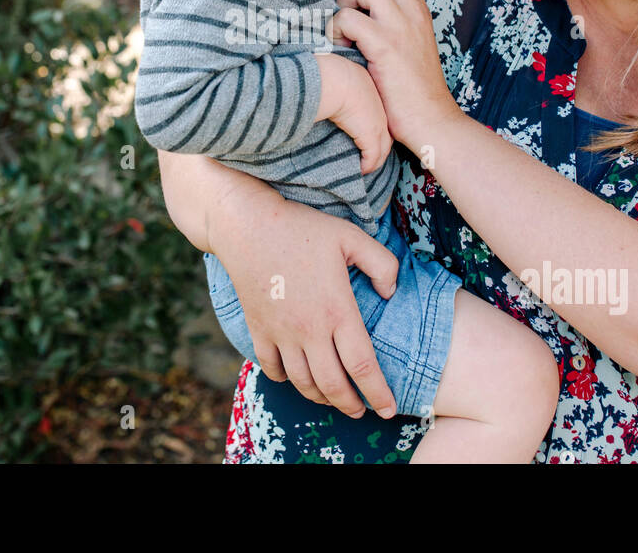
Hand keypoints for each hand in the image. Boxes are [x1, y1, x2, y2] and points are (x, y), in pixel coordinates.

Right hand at [213, 193, 401, 418]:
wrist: (247, 226)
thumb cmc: (302, 228)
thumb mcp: (351, 236)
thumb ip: (382, 264)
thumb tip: (390, 293)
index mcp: (337, 311)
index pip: (362, 366)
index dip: (378, 393)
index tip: (388, 409)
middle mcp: (309, 330)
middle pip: (332, 385)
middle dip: (350, 405)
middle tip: (362, 411)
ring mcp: (281, 333)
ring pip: (303, 382)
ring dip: (321, 398)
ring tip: (334, 399)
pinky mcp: (259, 330)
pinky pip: (272, 368)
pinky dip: (286, 380)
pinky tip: (296, 377)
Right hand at [314, 53, 391, 174]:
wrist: (334, 80)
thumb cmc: (328, 75)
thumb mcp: (335, 78)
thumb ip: (334, 88)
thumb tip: (320, 92)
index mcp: (371, 90)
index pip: (378, 114)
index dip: (375, 127)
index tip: (366, 136)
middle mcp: (379, 107)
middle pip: (385, 133)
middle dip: (380, 148)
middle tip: (369, 158)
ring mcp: (377, 123)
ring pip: (382, 148)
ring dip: (374, 160)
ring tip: (363, 168)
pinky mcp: (370, 136)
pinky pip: (372, 158)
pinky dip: (367, 166)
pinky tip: (360, 170)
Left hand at [327, 0, 460, 153]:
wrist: (432, 120)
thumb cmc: (414, 88)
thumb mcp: (413, 44)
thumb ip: (396, 22)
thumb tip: (365, 8)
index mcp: (418, 9)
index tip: (360, 1)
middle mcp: (412, 11)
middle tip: (349, 12)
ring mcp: (400, 27)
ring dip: (344, 3)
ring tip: (345, 29)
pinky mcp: (385, 47)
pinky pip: (349, 18)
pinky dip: (336, 29)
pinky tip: (342, 47)